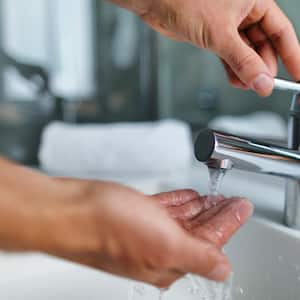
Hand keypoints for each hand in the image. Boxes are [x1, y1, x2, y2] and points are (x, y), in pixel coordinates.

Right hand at [38, 180, 252, 286]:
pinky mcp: (134, 212)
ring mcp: (145, 229)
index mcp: (168, 262)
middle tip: (233, 201)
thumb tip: (223, 270)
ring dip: (201, 208)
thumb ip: (198, 257)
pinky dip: (179, 201)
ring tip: (215, 197)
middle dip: (218, 215)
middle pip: (198, 230)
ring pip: (182, 218)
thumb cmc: (107, 228)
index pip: (210, 243)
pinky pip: (165, 207)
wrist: (69, 211)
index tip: (242, 207)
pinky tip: (189, 197)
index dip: (229, 223)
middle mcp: (157, 248)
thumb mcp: (163, 244)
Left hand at [113, 0, 299, 96]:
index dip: (292, 55)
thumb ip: (243, 61)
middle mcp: (244, 13)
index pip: (282, 32)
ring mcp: (228, 26)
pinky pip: (230, 56)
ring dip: (246, 71)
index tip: (297, 75)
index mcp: (255, 2)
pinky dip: (232, 69)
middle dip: (262, 67)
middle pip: (263, 45)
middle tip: (261, 86)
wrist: (157, 3)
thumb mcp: (221, 35)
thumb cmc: (185, 1)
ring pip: (245, 53)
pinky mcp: (214, 36)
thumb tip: (262, 82)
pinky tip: (235, 80)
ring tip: (246, 85)